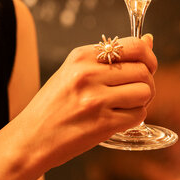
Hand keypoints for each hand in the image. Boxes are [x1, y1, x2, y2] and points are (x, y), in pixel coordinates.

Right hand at [11, 35, 156, 170]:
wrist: (30, 139)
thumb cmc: (54, 105)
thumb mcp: (75, 71)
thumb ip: (111, 56)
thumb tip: (148, 40)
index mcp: (82, 56)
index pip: (134, 46)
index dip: (148, 57)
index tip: (147, 66)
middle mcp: (89, 74)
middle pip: (143, 70)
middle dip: (147, 81)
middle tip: (137, 91)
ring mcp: (96, 100)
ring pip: (145, 92)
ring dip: (143, 100)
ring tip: (127, 105)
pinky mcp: (103, 124)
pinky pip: (139, 115)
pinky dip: (135, 117)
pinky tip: (120, 118)